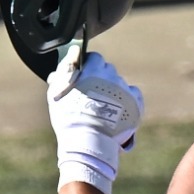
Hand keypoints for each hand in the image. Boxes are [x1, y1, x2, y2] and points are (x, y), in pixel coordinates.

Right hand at [47, 51, 144, 193]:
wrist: (87, 141)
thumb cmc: (68, 116)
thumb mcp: (57, 91)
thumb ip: (65, 68)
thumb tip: (72, 52)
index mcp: (94, 69)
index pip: (95, 58)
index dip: (89, 66)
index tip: (84, 77)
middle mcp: (112, 76)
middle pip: (108, 70)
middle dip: (101, 78)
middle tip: (92, 95)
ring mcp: (125, 89)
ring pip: (119, 84)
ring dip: (113, 90)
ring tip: (103, 108)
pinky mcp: (136, 103)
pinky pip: (133, 94)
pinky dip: (127, 99)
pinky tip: (118, 109)